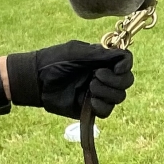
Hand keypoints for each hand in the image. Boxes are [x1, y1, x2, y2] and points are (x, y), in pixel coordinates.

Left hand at [6, 41, 133, 118]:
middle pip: (127, 81)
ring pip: (119, 96)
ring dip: (107, 92)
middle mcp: (104, 76)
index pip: (126, 62)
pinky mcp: (90, 108)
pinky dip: (102, 106)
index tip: (116, 68)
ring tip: (89, 86)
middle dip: (116, 80)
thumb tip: (123, 57)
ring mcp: (98, 93)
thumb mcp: (77, 52)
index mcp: (102, 60)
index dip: (126, 66)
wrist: (36, 79)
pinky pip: (107, 111)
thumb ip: (100, 54)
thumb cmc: (54, 61)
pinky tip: (90, 101)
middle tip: (96, 75)